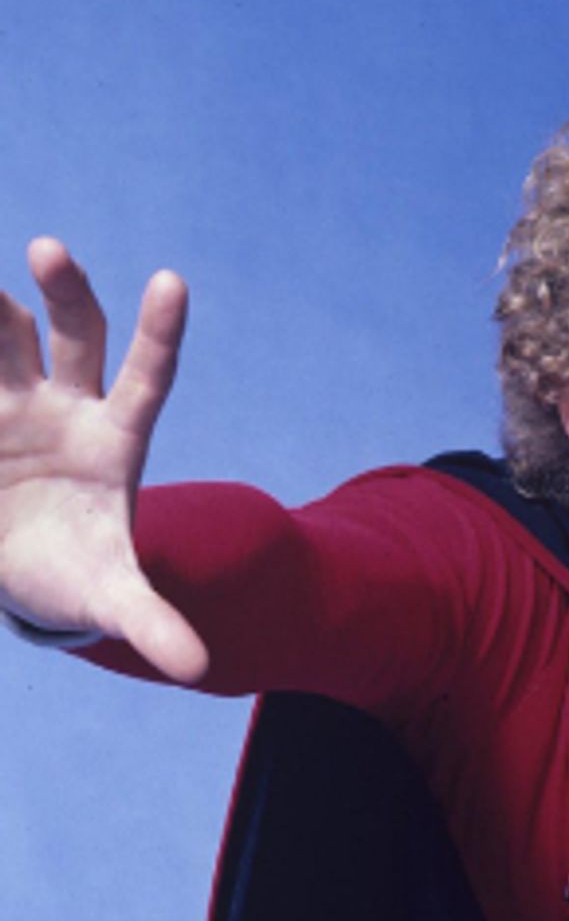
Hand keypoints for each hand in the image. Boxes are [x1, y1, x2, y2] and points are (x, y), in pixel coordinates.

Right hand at [0, 239, 206, 680]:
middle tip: (48, 251)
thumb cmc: (78, 580)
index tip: (172, 281)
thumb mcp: (113, 600)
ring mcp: (11, 402)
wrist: (24, 577)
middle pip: (74, 336)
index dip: (160, 333)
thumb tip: (197, 669)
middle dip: (65, 293)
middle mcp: (67, 406)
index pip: (148, 378)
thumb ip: (151, 623)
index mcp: (116, 442)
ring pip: (3, 334)